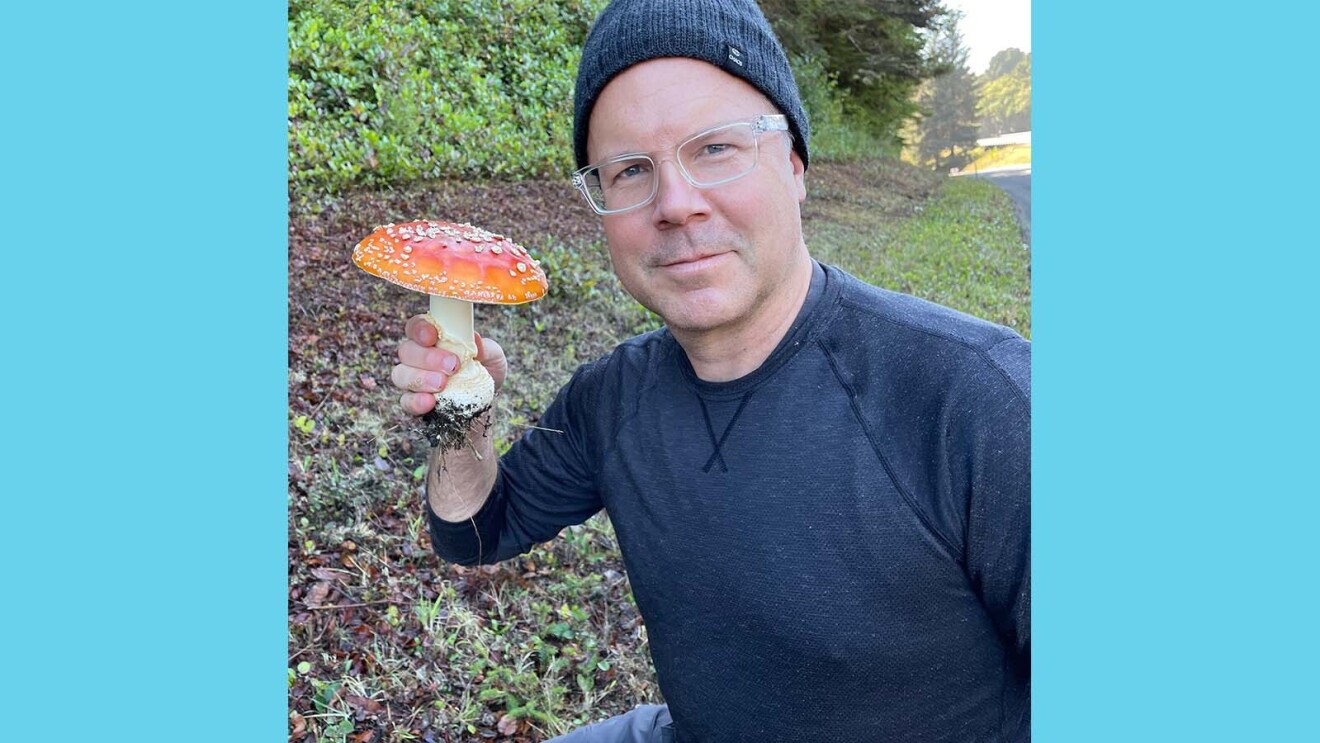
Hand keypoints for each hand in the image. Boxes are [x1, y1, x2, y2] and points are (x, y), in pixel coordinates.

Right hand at [392, 315, 507, 416]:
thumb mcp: (493, 356)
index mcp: (433, 337)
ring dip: (420, 379)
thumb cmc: (486, 369)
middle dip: (427, 358)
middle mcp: (418, 357)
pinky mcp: (414, 402)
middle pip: (406, 351)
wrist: (489, 400)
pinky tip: (430, 402)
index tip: (432, 336)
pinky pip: (405, 402)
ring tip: (442, 384)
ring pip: (400, 374)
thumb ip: (486, 347)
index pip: (416, 326)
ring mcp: (413, 380)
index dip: (419, 329)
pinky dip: (415, 402)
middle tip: (452, 366)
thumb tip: (474, 340)